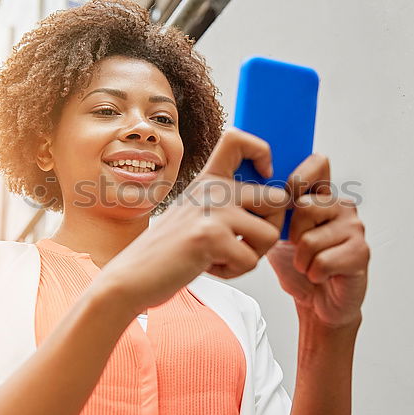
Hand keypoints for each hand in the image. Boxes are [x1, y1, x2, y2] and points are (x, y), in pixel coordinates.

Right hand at [98, 128, 291, 313]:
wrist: (134, 275)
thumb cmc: (170, 250)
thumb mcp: (196, 213)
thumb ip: (227, 202)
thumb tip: (280, 201)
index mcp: (208, 179)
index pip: (238, 139)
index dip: (261, 151)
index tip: (262, 176)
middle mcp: (212, 188)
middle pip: (277, 198)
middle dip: (269, 229)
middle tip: (242, 243)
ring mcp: (212, 210)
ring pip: (270, 234)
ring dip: (252, 255)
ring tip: (221, 256)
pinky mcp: (210, 236)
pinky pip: (251, 260)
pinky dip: (234, 271)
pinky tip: (209, 265)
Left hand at [266, 153, 369, 329]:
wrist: (318, 304)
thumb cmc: (299, 266)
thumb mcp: (278, 233)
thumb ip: (274, 211)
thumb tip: (258, 189)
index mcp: (323, 196)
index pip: (318, 163)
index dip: (299, 176)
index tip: (286, 198)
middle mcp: (342, 207)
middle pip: (304, 206)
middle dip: (292, 234)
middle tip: (299, 247)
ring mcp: (355, 228)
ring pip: (309, 239)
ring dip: (301, 260)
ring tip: (309, 264)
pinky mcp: (361, 252)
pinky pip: (322, 261)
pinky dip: (313, 274)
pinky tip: (320, 276)